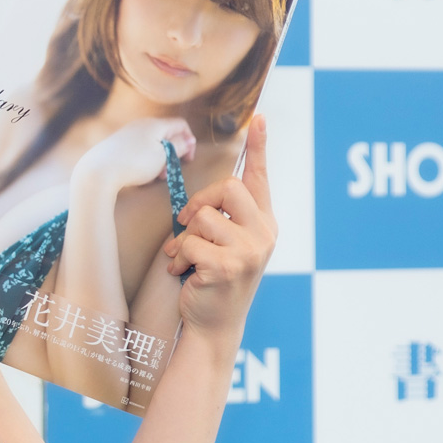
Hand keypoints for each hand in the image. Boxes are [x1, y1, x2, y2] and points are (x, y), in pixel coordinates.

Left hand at [73, 117, 195, 195]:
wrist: (98, 172)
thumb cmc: (135, 163)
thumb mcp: (163, 155)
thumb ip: (179, 146)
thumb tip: (188, 139)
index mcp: (154, 124)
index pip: (180, 125)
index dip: (189, 141)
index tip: (188, 160)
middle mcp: (139, 125)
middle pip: (165, 136)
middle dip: (172, 154)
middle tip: (168, 172)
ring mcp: (126, 135)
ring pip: (151, 145)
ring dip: (159, 161)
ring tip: (155, 177)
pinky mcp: (115, 146)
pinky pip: (137, 151)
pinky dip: (144, 162)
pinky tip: (139, 176)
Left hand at [162, 117, 275, 338]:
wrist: (214, 325)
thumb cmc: (213, 280)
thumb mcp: (225, 244)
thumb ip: (223, 219)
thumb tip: (202, 200)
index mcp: (264, 223)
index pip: (261, 178)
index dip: (259, 147)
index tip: (260, 117)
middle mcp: (264, 234)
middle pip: (228, 187)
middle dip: (200, 201)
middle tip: (186, 223)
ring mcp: (249, 251)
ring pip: (204, 216)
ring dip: (184, 236)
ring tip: (185, 257)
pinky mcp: (228, 266)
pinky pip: (190, 243)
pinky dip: (178, 258)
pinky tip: (183, 274)